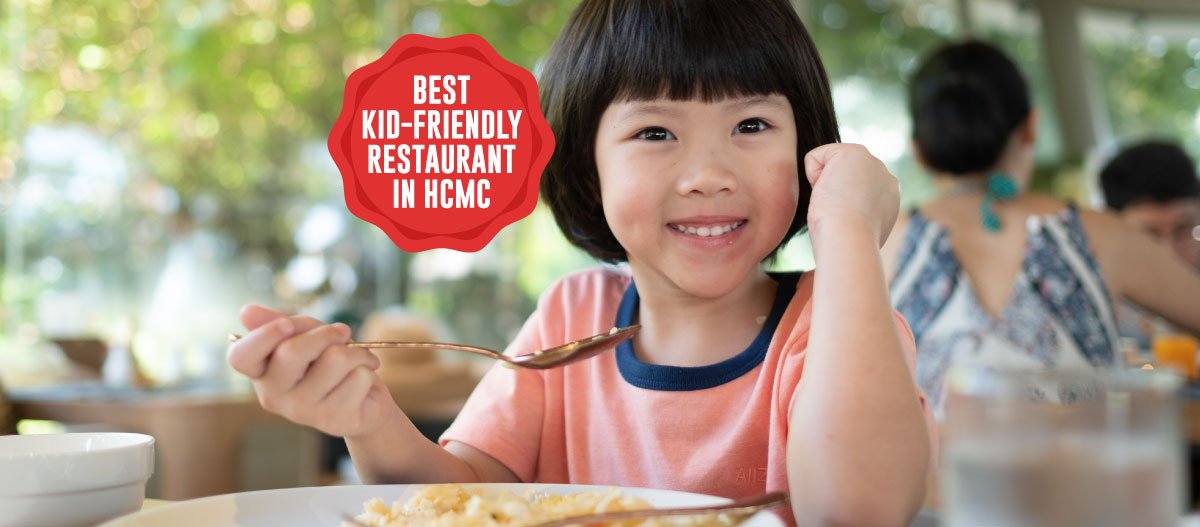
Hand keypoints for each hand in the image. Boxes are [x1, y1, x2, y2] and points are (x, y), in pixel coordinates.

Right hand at [227, 304, 396, 437]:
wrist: (363, 400)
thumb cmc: (328, 363)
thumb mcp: (307, 336)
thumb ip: (282, 323)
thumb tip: (246, 311)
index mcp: (260, 372)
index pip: (241, 356)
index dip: (263, 336)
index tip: (287, 323)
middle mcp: (273, 395)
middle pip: (291, 352)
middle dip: (325, 333)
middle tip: (343, 332)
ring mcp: (302, 411)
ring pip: (335, 359)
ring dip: (356, 352)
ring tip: (358, 360)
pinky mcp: (333, 420)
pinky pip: (359, 376)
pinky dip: (368, 369)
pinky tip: (363, 380)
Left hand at [803, 143, 899, 246]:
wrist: (850, 242)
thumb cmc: (848, 245)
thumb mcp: (858, 230)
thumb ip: (858, 215)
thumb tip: (848, 214)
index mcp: (888, 197)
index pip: (852, 189)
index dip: (840, 205)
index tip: (848, 222)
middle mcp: (884, 176)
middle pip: (840, 176)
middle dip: (834, 193)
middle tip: (841, 213)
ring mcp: (871, 162)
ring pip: (829, 166)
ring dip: (825, 186)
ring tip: (835, 204)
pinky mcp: (852, 152)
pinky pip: (815, 157)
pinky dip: (813, 174)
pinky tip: (827, 191)